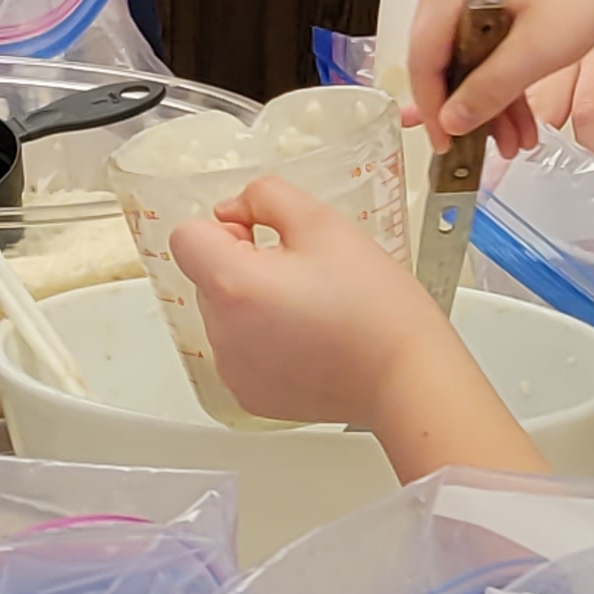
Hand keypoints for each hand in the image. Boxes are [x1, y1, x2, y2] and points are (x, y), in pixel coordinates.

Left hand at [170, 176, 466, 428]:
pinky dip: (265, 340)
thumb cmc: (375, 305)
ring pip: (225, 314)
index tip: (261, 238)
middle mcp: (222, 333)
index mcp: (232, 285)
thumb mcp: (323, 222)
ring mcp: (234, 370)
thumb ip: (265, 197)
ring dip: (254, 303)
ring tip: (313, 309)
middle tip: (304, 273)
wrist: (408, 376)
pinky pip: (241, 351)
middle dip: (243, 265)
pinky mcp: (251, 395)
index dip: (223, 227)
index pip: (185, 237)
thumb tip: (232, 210)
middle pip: (207, 276)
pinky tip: (311, 340)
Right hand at [406, 0, 593, 151]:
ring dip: (489, 99)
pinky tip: (523, 111)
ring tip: (520, 139)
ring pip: (465, 55)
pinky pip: (483, 41)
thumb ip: (487, 90)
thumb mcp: (536, 52)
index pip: (421, 60)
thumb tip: (449, 123)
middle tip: (495, 147)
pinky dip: (501, 76)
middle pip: (441, 59)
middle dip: (469, 109)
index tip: (448, 146)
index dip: (434, 110)